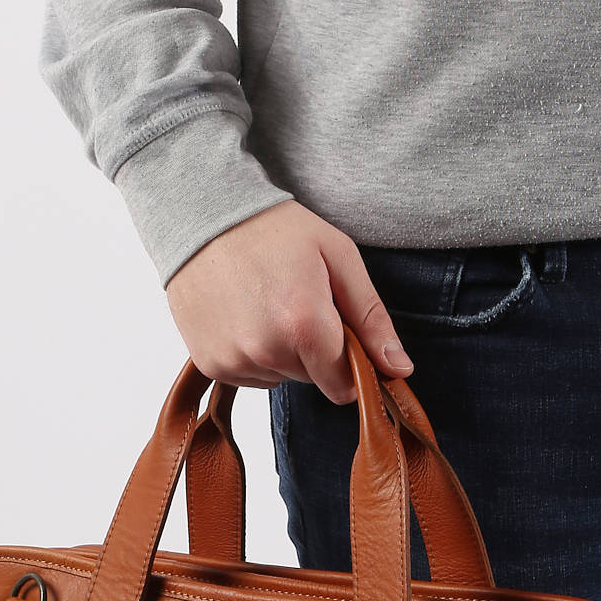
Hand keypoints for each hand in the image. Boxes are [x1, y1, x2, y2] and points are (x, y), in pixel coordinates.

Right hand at [164, 199, 412, 402]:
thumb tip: (400, 369)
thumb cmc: (274, 229)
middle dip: (317, 351)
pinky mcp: (211, 363)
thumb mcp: (338, 258)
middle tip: (299, 303)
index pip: (345, 386)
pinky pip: (250, 375)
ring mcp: (234, 360)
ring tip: (268, 305)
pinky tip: (246, 315)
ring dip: (284, 353)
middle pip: (313, 380)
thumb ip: (372, 318)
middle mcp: (267, 351)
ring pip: (281, 378)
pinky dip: (254, 353)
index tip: (342, 335)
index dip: (351, 364)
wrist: (201, 214)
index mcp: (305, 326)